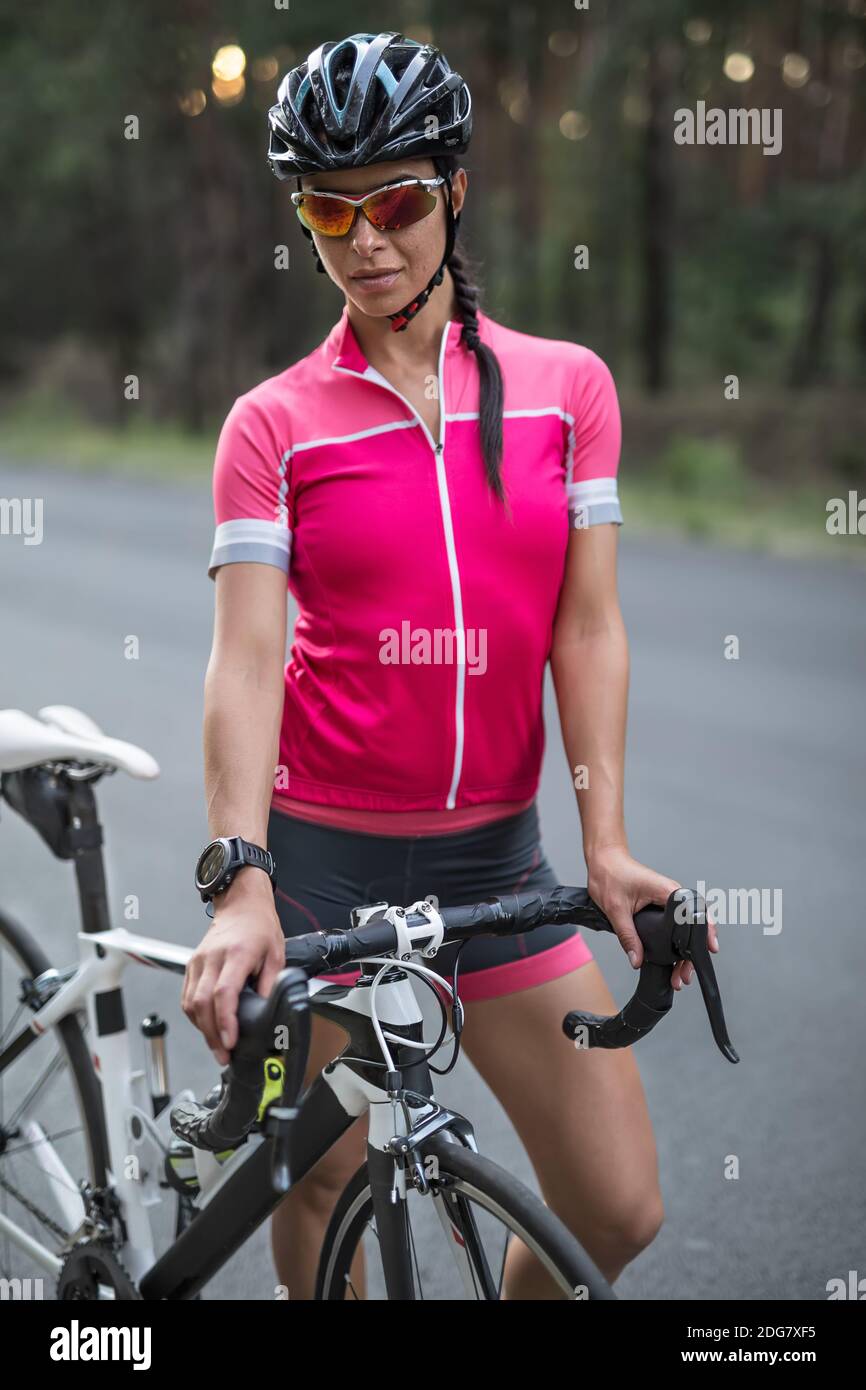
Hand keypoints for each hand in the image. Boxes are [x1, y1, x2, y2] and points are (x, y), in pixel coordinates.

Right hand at [182, 876, 285, 1064]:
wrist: (241, 904)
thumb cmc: (260, 927)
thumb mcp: (277, 953)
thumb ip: (271, 984)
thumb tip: (267, 1011)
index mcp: (236, 954)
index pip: (224, 992)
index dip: (225, 1021)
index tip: (231, 1042)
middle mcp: (213, 958)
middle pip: (202, 1003)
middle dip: (212, 1034)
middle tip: (224, 1055)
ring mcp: (199, 961)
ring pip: (190, 1002)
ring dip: (202, 1029)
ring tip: (217, 1046)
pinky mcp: (192, 965)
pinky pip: (186, 996)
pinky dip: (195, 1016)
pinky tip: (207, 1027)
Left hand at [585, 844, 718, 989]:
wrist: (603, 860)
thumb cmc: (610, 874)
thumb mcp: (617, 910)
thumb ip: (628, 936)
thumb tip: (636, 959)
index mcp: (667, 891)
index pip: (695, 913)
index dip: (704, 932)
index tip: (709, 949)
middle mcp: (672, 895)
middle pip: (692, 926)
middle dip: (692, 952)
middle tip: (684, 975)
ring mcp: (667, 901)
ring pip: (684, 927)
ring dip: (684, 951)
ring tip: (680, 973)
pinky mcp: (660, 905)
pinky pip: (674, 924)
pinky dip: (676, 942)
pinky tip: (674, 958)